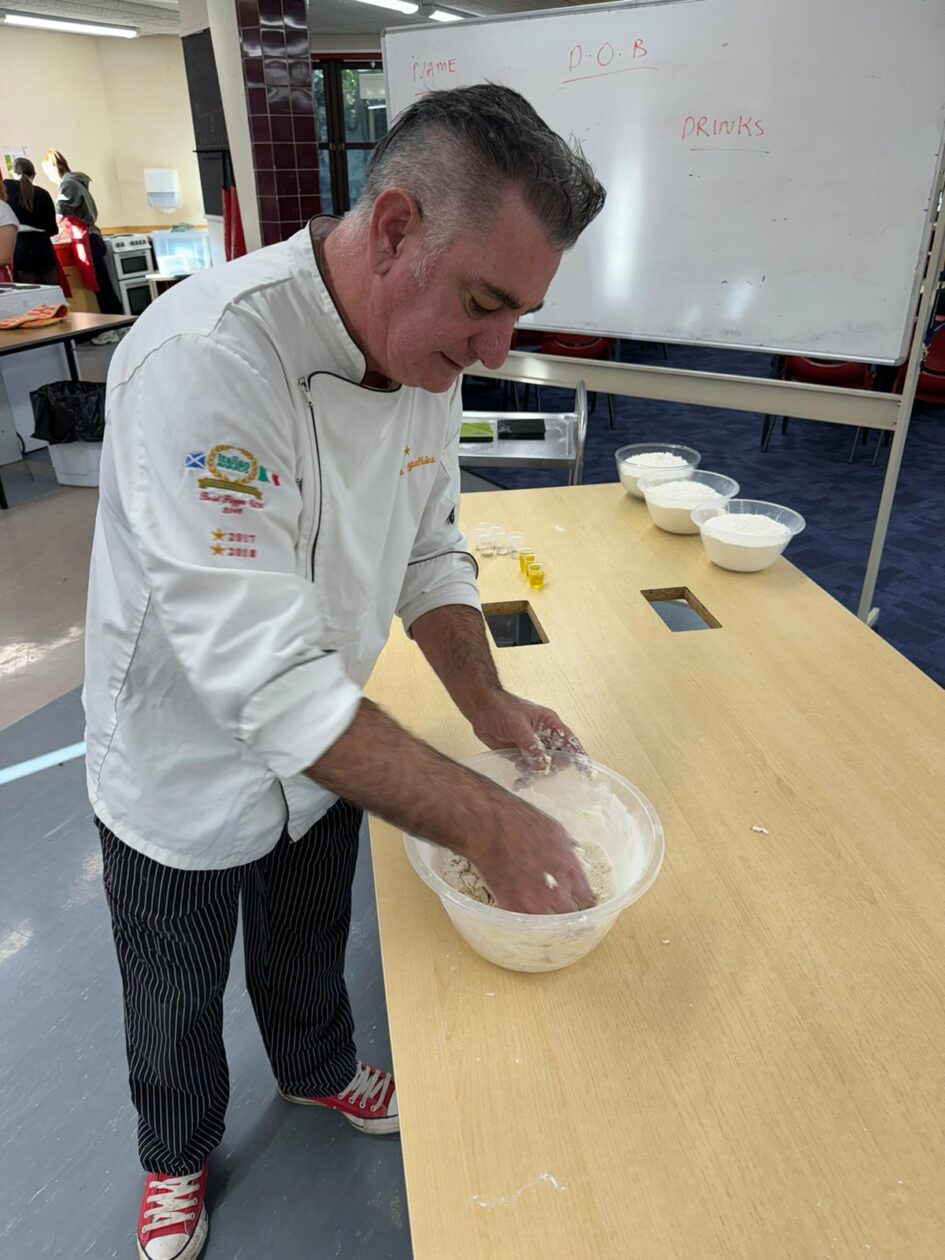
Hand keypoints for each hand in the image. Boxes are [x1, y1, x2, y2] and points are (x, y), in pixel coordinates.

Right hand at [469, 806, 595, 913]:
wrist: (488, 825)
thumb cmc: (519, 821)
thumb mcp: (554, 830)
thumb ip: (567, 848)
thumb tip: (572, 852)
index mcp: (570, 869)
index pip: (587, 899)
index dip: (585, 903)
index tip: (581, 904)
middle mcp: (556, 890)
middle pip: (571, 914)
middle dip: (570, 913)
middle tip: (564, 911)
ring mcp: (534, 902)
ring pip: (550, 925)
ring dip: (549, 920)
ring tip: (544, 916)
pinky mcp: (512, 907)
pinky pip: (526, 923)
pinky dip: (527, 921)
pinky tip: (525, 915)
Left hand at [470, 691, 587, 773]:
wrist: (479, 709)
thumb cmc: (500, 708)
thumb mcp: (516, 724)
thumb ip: (530, 745)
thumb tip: (543, 766)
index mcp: (550, 724)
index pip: (571, 742)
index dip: (580, 757)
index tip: (588, 773)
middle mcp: (545, 736)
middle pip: (559, 759)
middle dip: (551, 768)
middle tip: (540, 772)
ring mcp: (533, 746)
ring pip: (544, 766)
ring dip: (536, 774)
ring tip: (524, 777)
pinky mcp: (521, 754)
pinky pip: (529, 769)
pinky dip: (526, 776)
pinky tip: (518, 782)